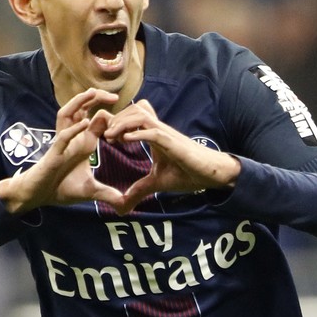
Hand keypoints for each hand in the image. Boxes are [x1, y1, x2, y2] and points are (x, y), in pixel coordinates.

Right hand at [0, 88, 123, 213]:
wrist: (38, 196)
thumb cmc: (61, 188)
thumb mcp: (89, 190)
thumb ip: (107, 194)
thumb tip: (124, 203)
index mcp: (84, 143)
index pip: (97, 120)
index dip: (111, 116)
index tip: (127, 116)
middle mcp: (73, 138)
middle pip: (82, 109)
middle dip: (96, 99)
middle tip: (115, 95)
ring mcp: (62, 143)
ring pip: (67, 115)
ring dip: (79, 103)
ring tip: (94, 94)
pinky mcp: (53, 153)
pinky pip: (62, 137)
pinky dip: (73, 130)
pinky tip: (85, 123)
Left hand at [101, 99, 240, 213]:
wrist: (211, 174)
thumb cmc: (187, 173)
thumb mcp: (157, 183)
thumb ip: (139, 190)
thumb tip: (122, 207)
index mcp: (154, 135)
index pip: (133, 116)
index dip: (117, 121)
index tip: (105, 137)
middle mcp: (159, 130)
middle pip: (134, 110)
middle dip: (116, 119)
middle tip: (105, 136)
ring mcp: (166, 134)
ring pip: (141, 115)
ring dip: (123, 124)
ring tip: (111, 137)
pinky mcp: (173, 143)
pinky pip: (153, 132)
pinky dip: (138, 134)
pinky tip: (125, 141)